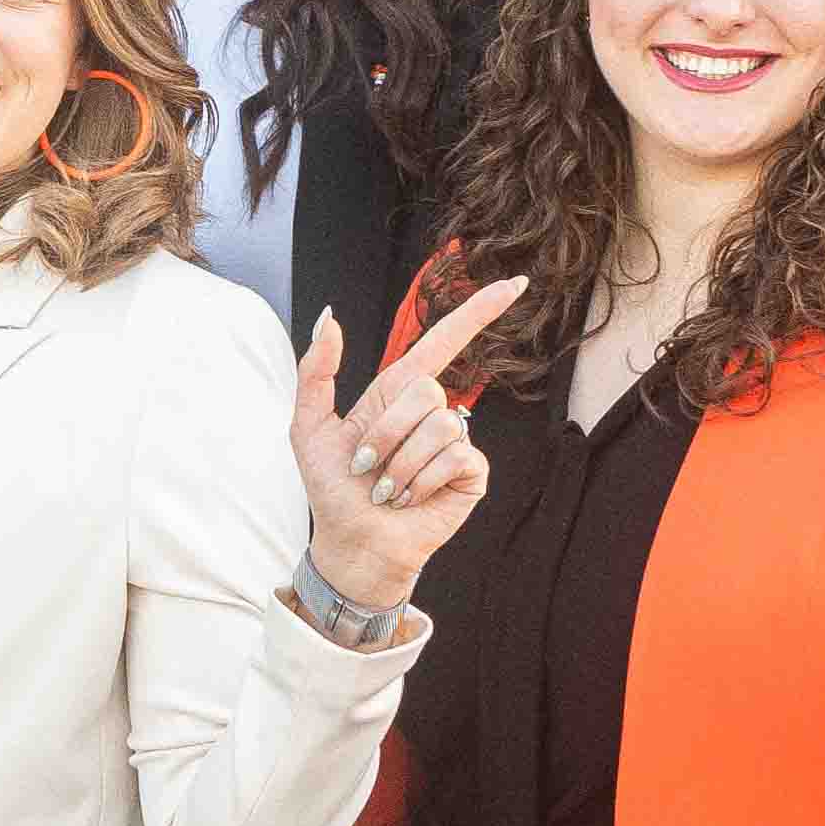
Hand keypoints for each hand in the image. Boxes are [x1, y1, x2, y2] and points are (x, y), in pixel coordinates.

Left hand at [293, 273, 526, 613]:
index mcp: (396, 393)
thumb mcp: (309, 426)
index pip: (443, 342)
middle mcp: (431, 411)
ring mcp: (455, 440)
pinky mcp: (470, 471)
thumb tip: (329, 318)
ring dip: (399, 465)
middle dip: (385, 434)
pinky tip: (410, 498)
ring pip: (438, 425)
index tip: (516, 284)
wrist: (350, 540)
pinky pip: (453, 456)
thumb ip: (316, 372)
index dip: (478, 312)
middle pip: (425, 390)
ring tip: (388, 488)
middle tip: (368, 467)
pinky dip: (419, 481)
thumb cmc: (332, 487)